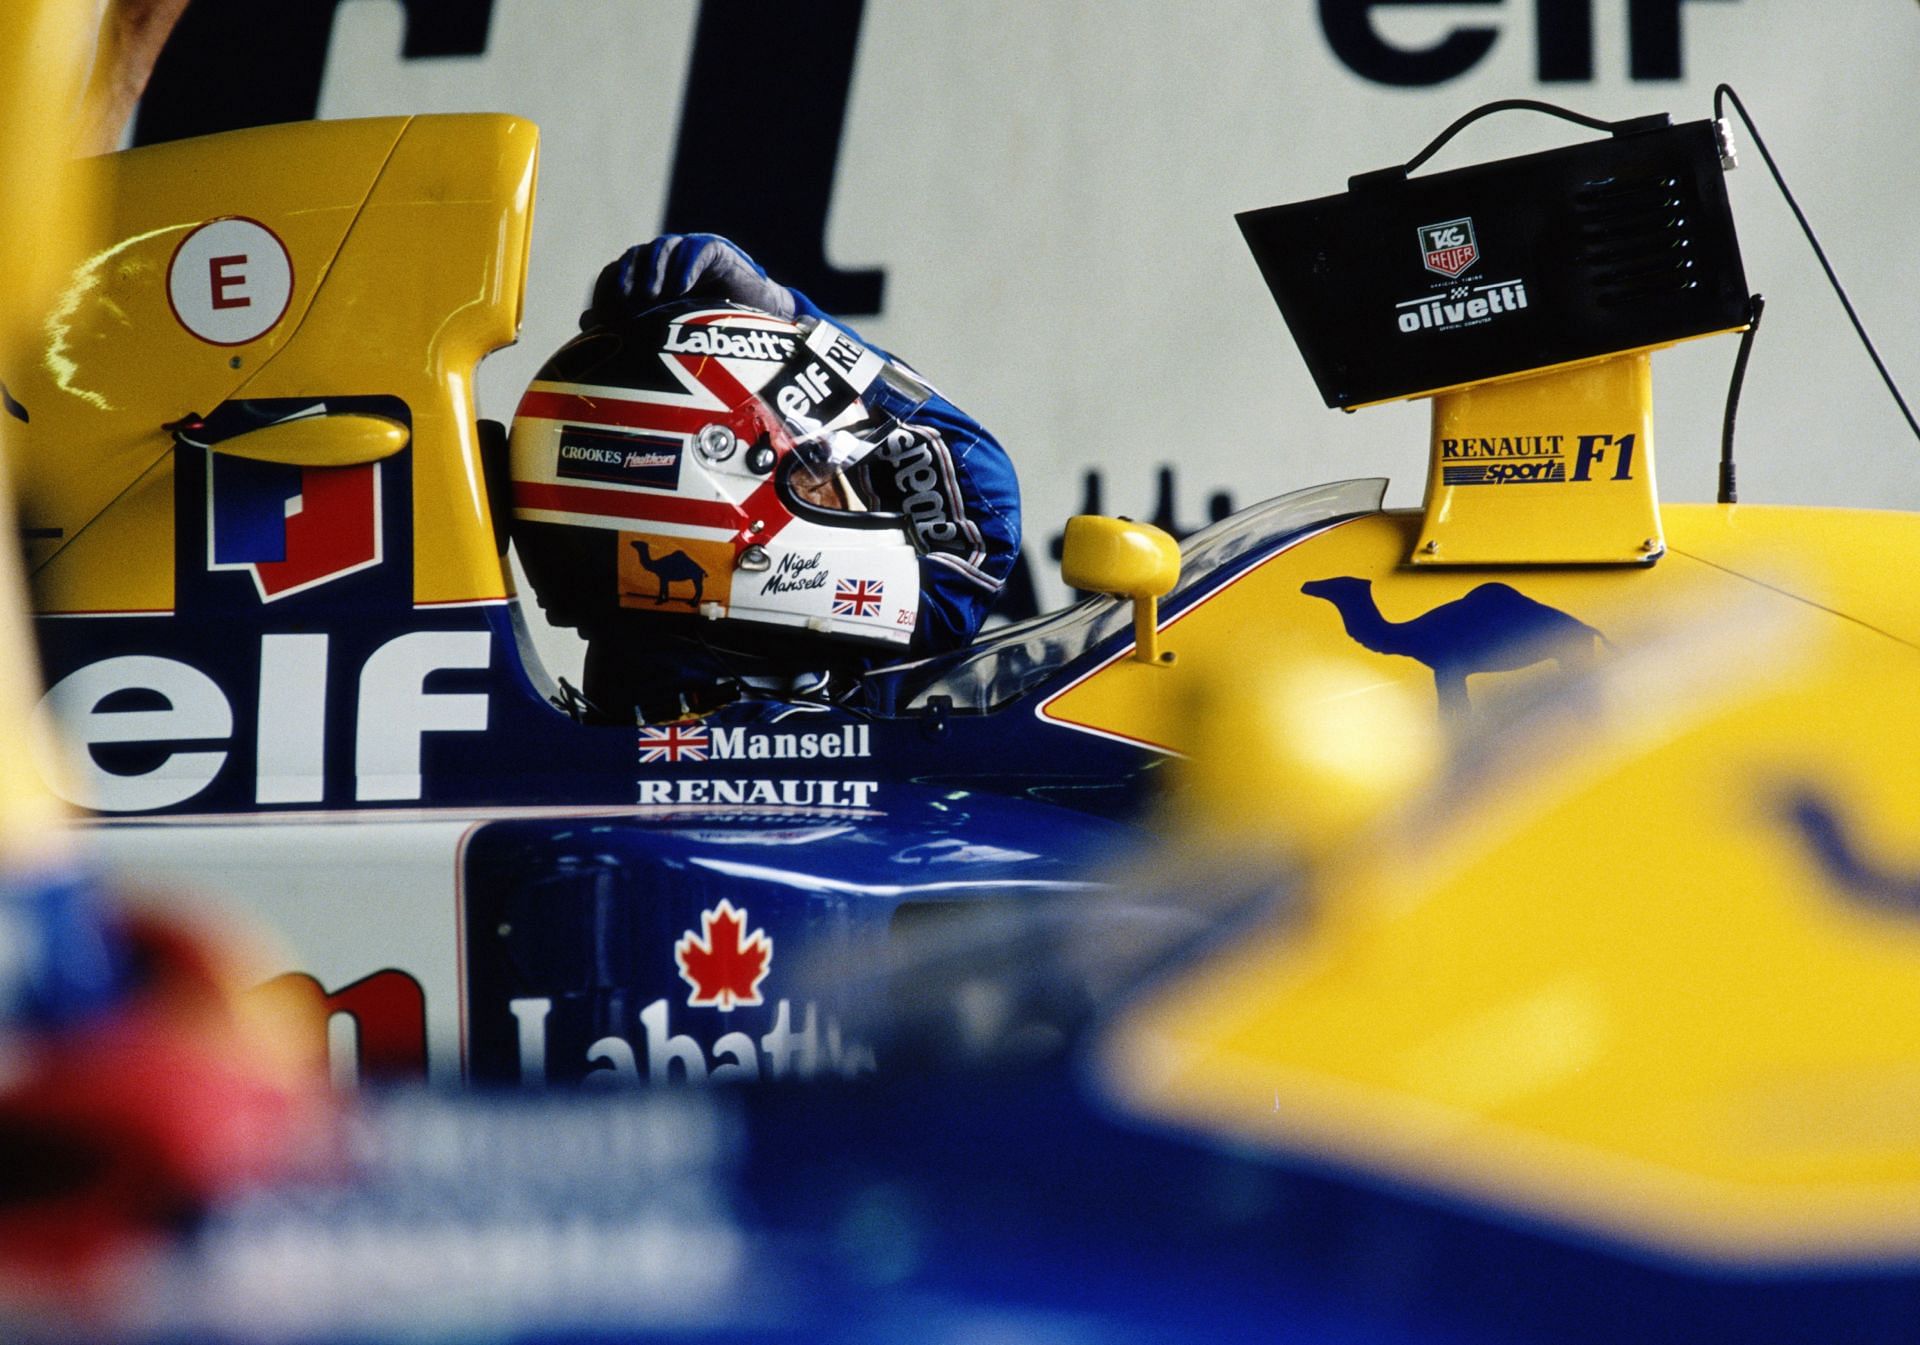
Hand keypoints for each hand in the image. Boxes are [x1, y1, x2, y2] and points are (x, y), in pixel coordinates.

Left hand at [581, 234, 795, 328]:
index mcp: (645, 276)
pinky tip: (681, 290)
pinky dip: (686, 267)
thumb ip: (628, 324)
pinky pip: (696, 250)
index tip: (603, 318)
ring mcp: (689, 252)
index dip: (606, 292)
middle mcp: (664, 260)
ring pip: (662, 249)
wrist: (757, 323)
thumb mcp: (664, 331)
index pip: (616, 274)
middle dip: (626, 280)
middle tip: (624, 305)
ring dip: (653, 272)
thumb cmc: (708, 329)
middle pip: (634, 257)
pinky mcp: (716, 251)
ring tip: (651, 299)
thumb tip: (587, 321)